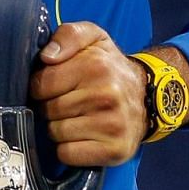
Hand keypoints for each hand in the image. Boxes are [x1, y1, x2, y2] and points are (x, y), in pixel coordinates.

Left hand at [29, 21, 146, 166]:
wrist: (147, 96)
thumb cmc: (110, 67)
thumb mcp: (93, 38)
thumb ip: (67, 35)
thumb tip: (47, 57)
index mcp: (96, 66)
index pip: (40, 85)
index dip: (41, 86)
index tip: (55, 85)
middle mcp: (106, 96)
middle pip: (47, 110)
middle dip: (51, 107)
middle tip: (70, 101)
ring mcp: (112, 125)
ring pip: (55, 133)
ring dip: (59, 128)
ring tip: (78, 117)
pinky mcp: (115, 150)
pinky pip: (68, 154)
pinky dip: (69, 148)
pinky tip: (83, 136)